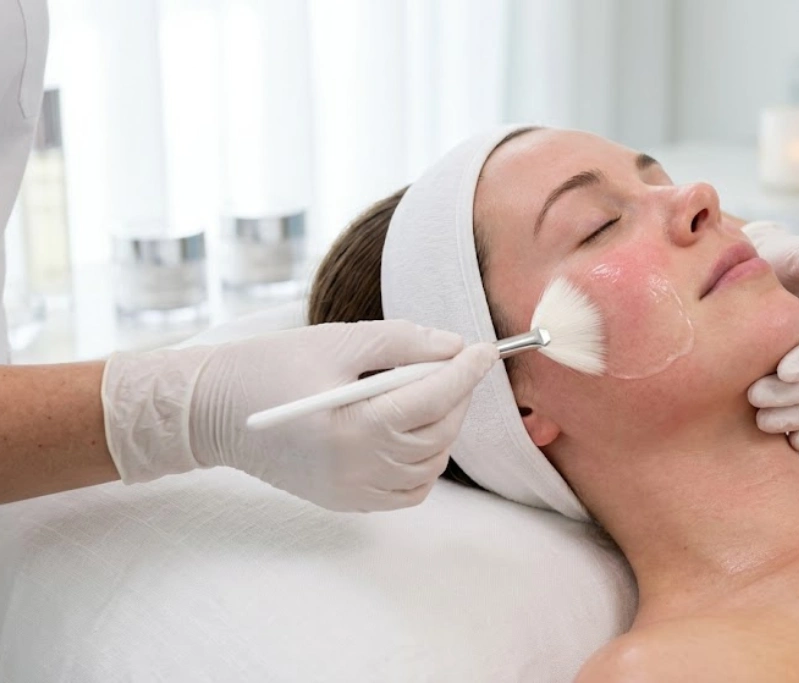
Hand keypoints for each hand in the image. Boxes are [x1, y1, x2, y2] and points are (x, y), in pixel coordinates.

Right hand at [102, 321, 497, 510]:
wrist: (211, 412)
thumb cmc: (270, 367)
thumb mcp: (337, 341)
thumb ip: (401, 341)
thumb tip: (453, 345)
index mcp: (351, 426)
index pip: (431, 400)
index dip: (466, 373)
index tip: (487, 350)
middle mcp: (354, 468)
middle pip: (435, 435)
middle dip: (457, 396)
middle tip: (458, 365)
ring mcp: (349, 491)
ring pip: (427, 467)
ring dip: (443, 430)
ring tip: (432, 395)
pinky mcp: (343, 501)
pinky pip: (406, 491)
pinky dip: (423, 464)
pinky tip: (413, 432)